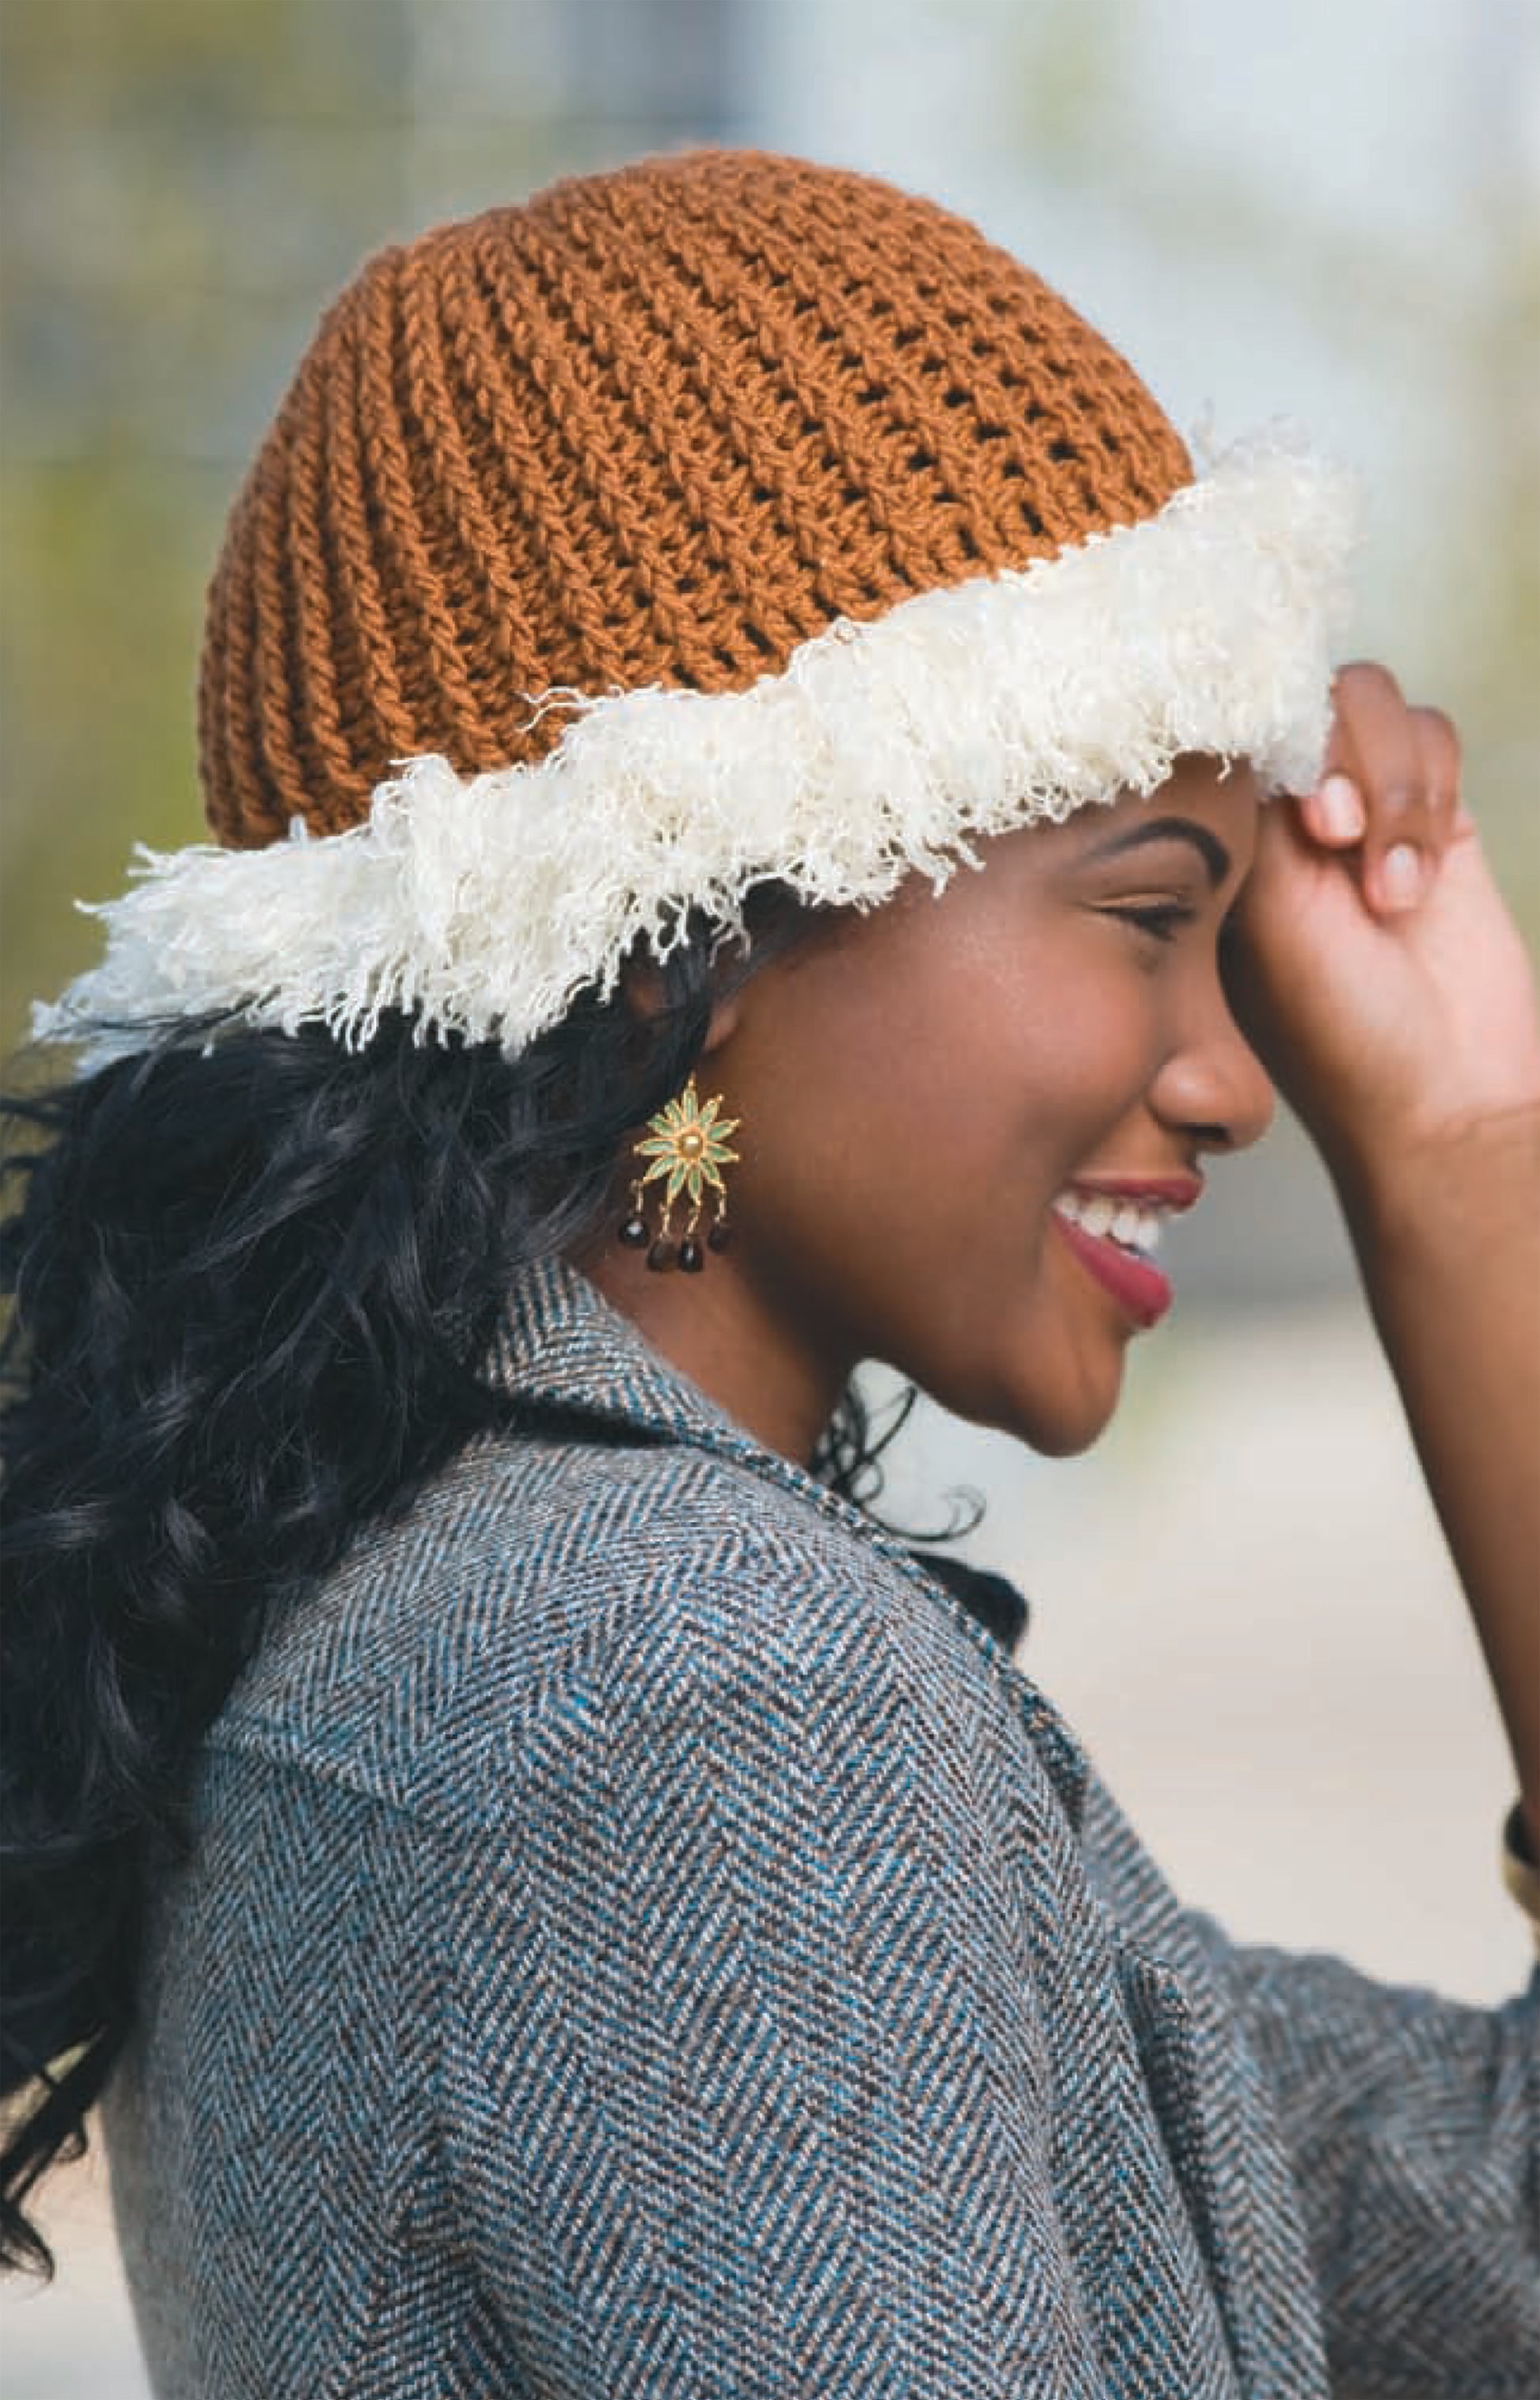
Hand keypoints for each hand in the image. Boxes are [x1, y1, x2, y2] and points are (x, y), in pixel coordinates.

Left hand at [1226, 661, 1539, 1192]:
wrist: (1443, 1098)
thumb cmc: (1336, 1035)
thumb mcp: (1267, 922)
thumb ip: (1256, 819)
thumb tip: (1247, 728)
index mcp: (1220, 836)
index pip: (1225, 721)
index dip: (1259, 730)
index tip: (1292, 809)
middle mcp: (1283, 812)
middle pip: (1299, 690)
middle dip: (1334, 752)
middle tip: (1333, 834)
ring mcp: (1360, 807)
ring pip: (1371, 702)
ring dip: (1391, 782)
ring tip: (1388, 889)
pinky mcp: (1432, 814)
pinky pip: (1433, 734)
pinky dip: (1434, 790)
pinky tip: (1422, 878)